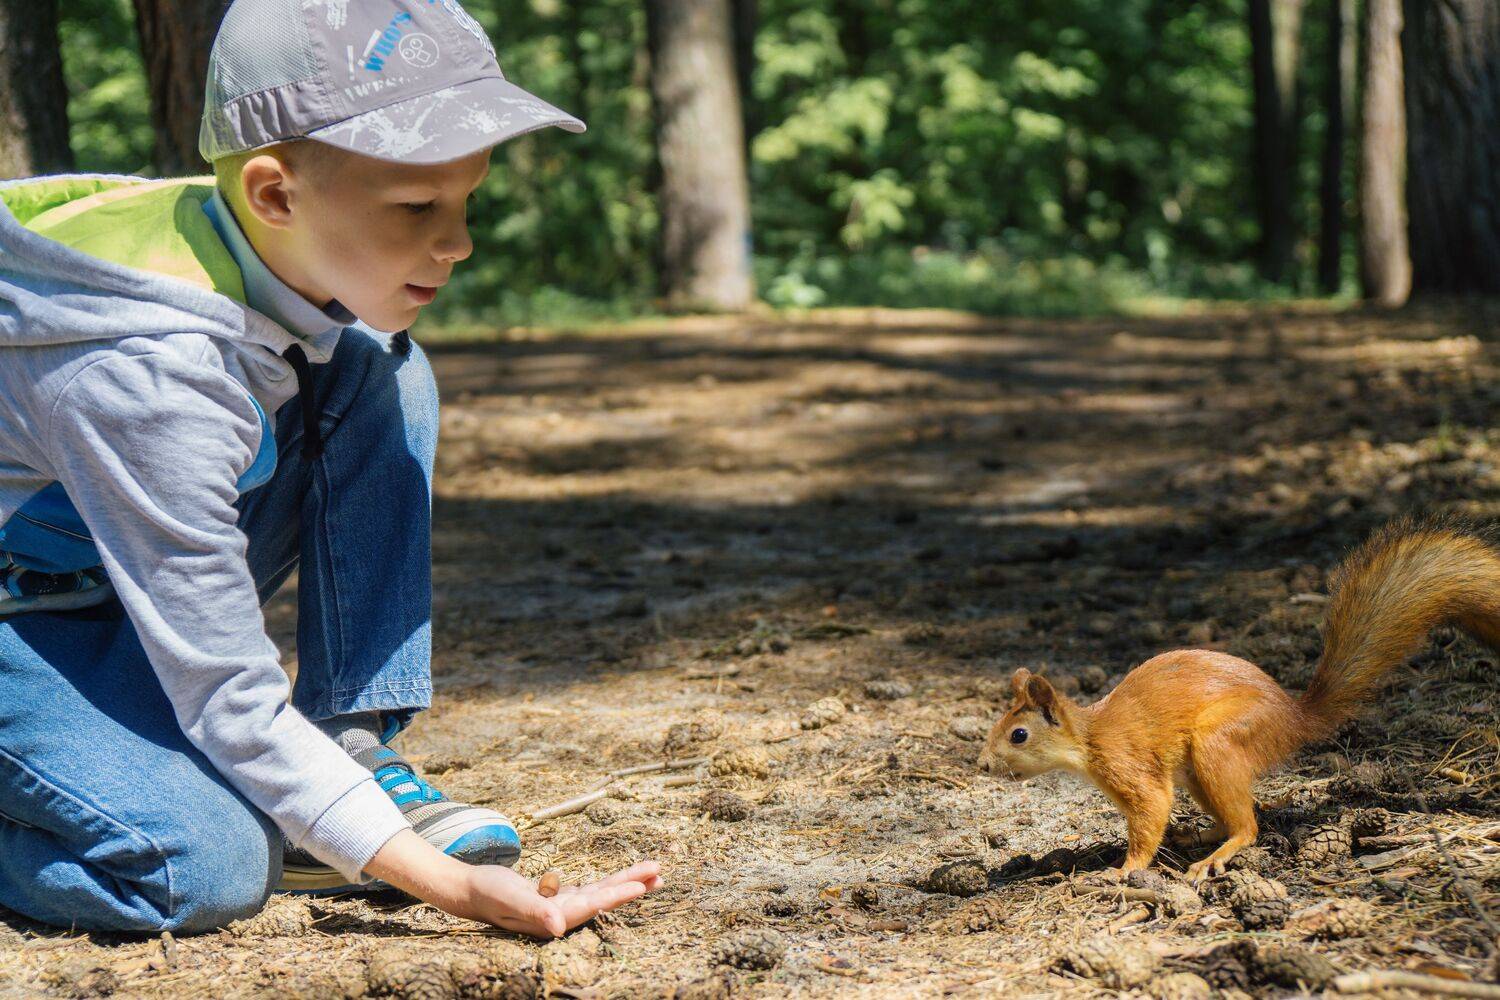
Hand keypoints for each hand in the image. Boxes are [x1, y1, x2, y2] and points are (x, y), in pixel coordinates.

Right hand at [457, 861, 662, 936]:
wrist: (469, 889)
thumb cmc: (487, 893)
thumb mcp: (510, 898)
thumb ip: (535, 911)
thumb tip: (559, 927)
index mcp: (553, 919)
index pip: (592, 906)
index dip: (616, 896)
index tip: (641, 886)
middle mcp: (561, 916)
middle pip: (604, 899)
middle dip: (632, 886)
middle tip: (660, 874)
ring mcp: (561, 907)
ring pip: (601, 892)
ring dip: (626, 881)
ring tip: (654, 872)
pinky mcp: (558, 898)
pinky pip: (591, 887)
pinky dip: (608, 880)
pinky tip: (626, 878)